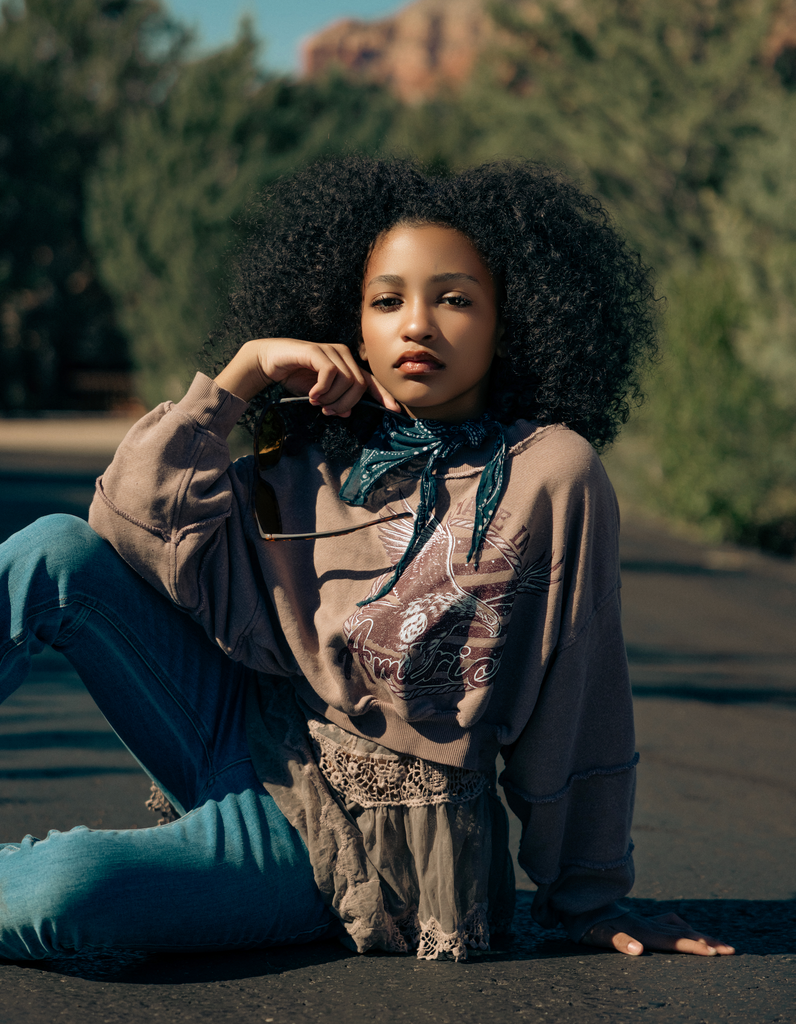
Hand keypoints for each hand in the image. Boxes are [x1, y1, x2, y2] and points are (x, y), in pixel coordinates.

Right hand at [214, 338, 400, 414]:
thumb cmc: (294, 376)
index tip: (394, 410)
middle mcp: (343, 354)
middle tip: (327, 411)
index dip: (382, 395)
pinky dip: (322, 390)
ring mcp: (331, 351)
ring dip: (332, 398)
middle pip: (360, 384)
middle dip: (345, 403)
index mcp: (347, 364)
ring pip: (348, 381)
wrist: (269, 362)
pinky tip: (312, 395)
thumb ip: (334, 402)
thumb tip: (348, 413)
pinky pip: (330, 374)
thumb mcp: (318, 395)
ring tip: (317, 402)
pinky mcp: (317, 352)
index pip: (369, 381)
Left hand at [582, 911, 734, 956]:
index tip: (714, 952)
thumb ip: (619, 941)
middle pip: (684, 933)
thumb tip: (638, 949)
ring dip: (700, 935)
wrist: (580, 899)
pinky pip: (669, 923)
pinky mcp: (642, 920)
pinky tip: (686, 929)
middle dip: (708, 942)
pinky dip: (683, 927)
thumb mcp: (600, 934)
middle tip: (731, 950)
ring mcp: (647, 920)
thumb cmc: (588, 922)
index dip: (694, 946)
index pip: (674, 940)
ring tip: (718, 944)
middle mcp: (648, 924)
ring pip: (679, 928)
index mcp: (642, 930)